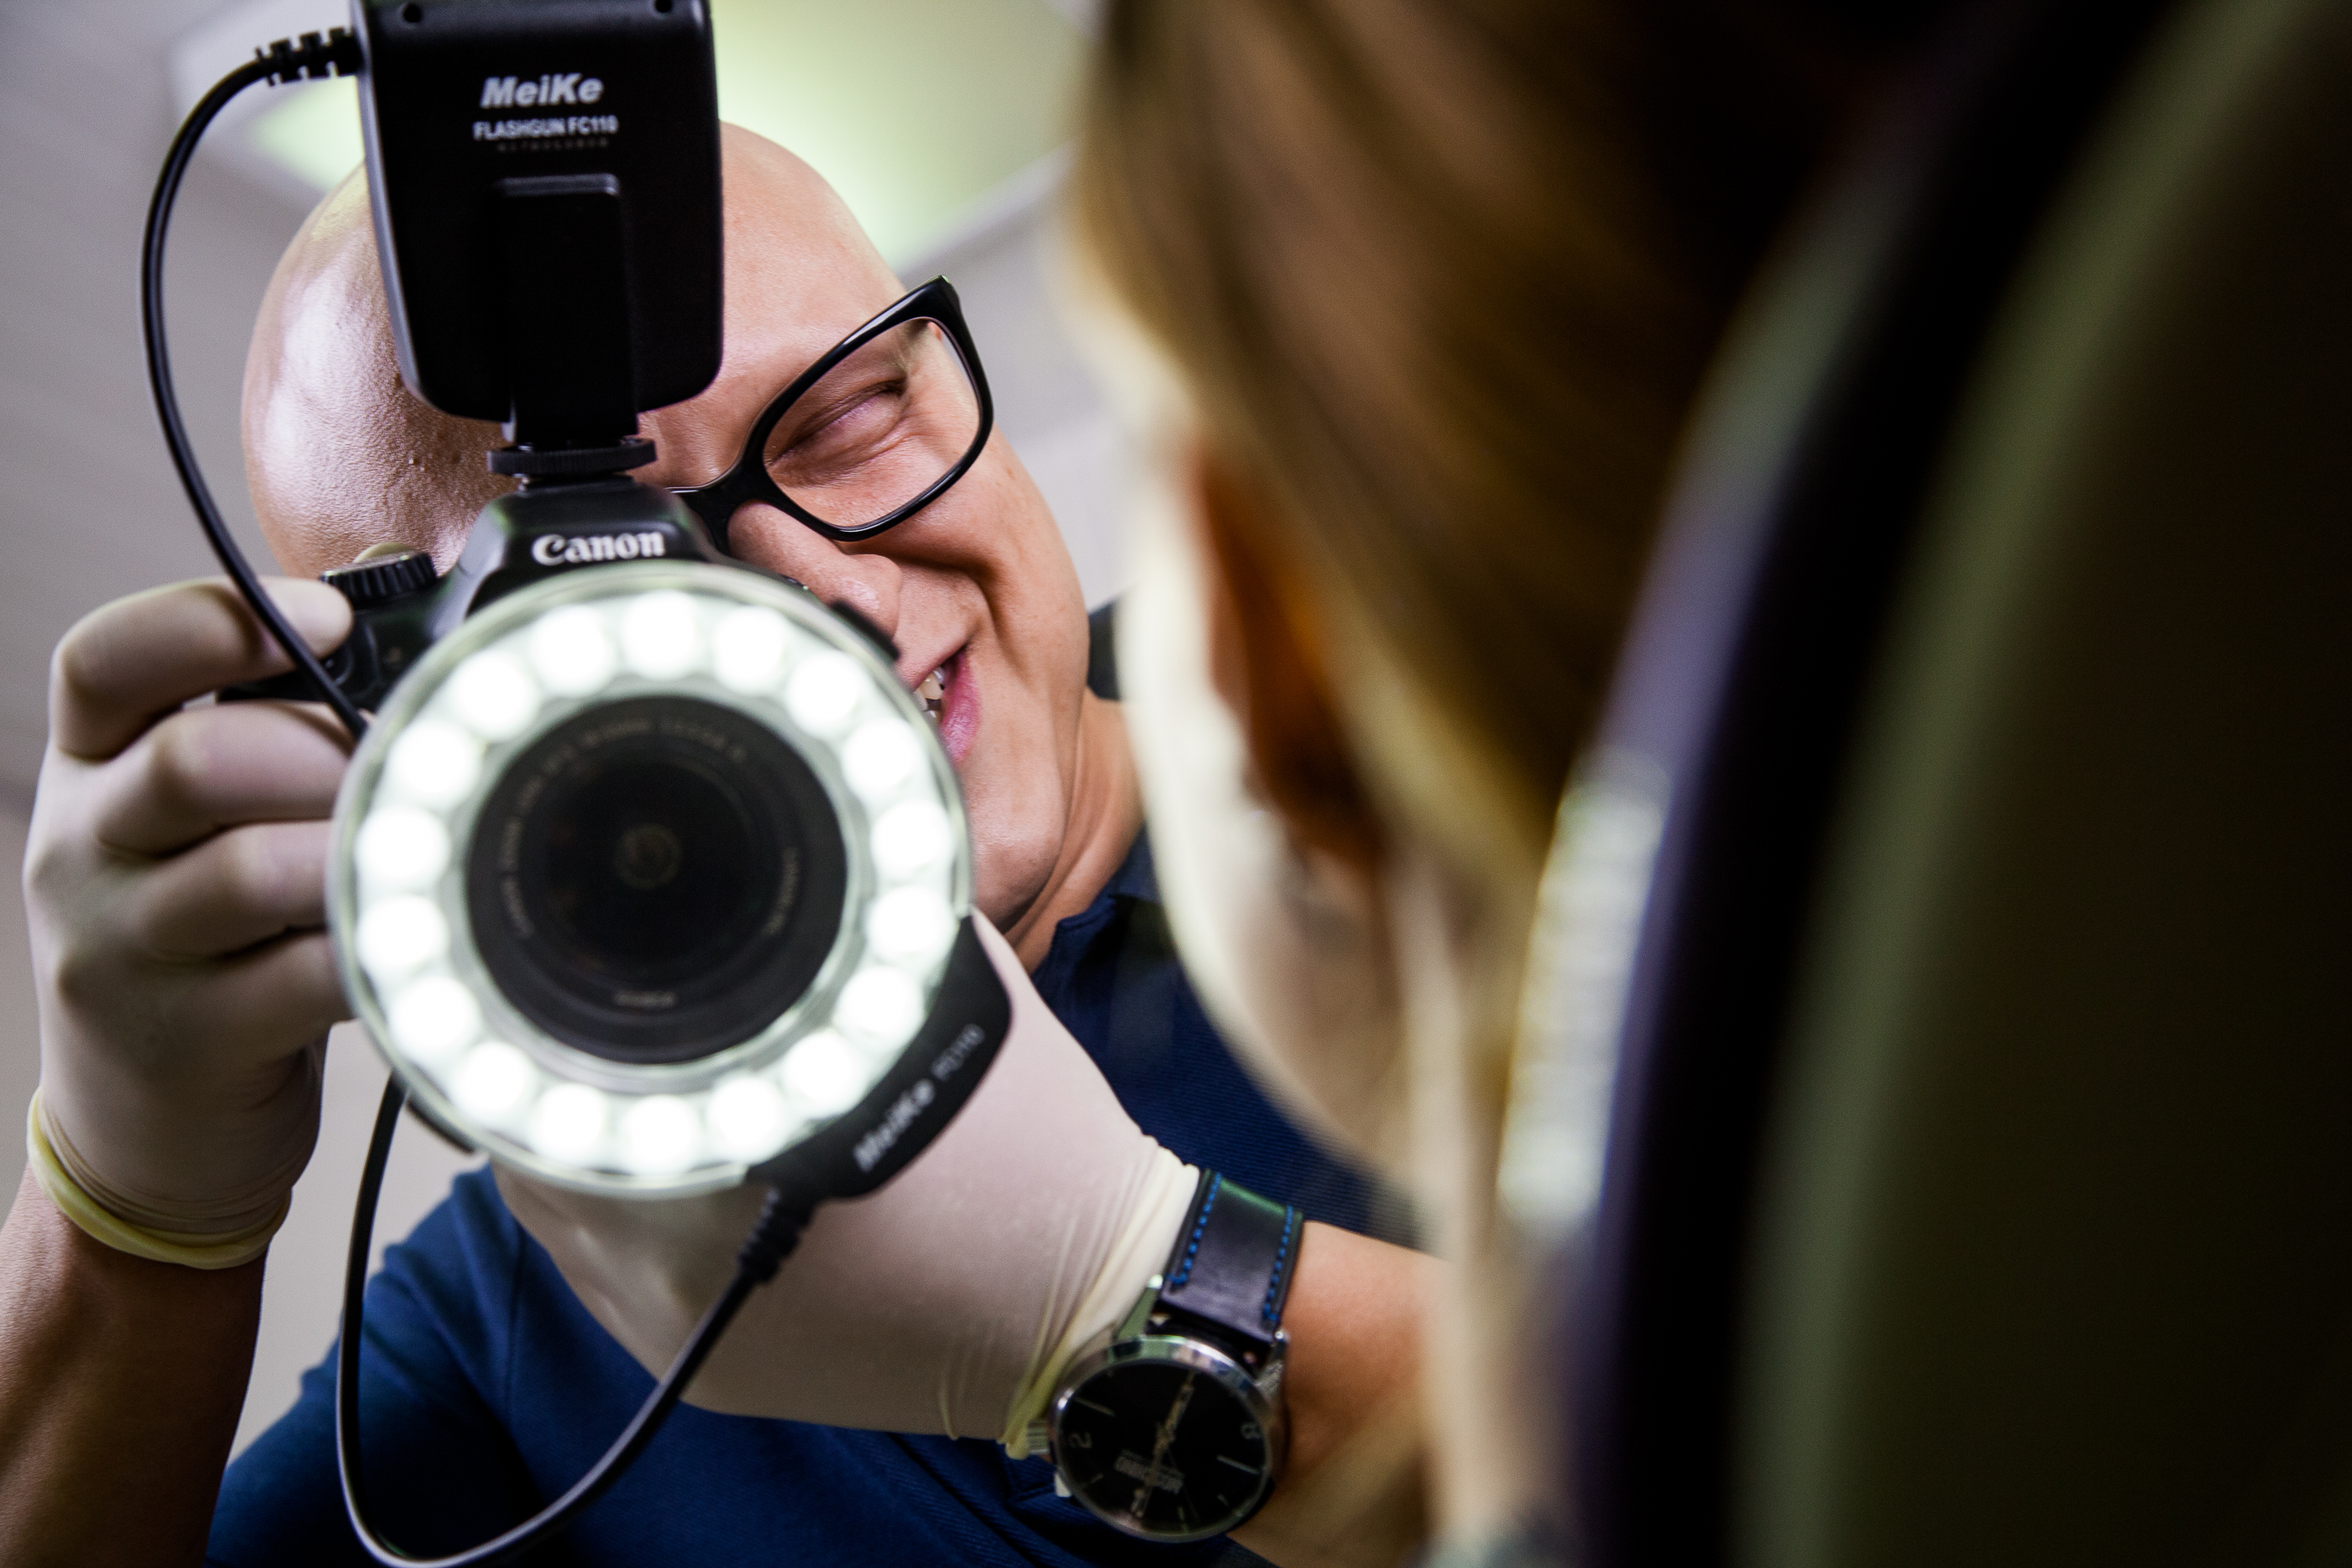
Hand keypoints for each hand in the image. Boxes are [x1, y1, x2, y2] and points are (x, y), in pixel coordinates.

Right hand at [27, 578, 353, 1247]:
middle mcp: (85, 850)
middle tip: (388, 773)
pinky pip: (303, 977)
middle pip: (194, 763)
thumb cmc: (207, 935)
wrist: (140, 1124)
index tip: (326, 617)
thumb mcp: (196, 818)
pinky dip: (375, 949)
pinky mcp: (190, 1041)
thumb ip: (269, 717)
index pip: (102, 662)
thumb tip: (398, 588)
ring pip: (252, 873)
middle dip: (318, 755)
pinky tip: (415, 937)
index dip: (208, 623)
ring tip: (406, 853)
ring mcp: (126, 952)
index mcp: (89, 769)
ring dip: (355, 855)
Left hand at [499, 915, 1198, 1441]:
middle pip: (538, 1154)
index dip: (535, 1017)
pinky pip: (609, 1278)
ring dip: (576, 1140)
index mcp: (728, 1183)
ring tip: (622, 1067)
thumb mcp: (953, 998)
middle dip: (554, 1071)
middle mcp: (677, 1283)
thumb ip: (863, 918)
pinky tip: (668, 1150)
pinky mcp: (705, 1378)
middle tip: (585, 1001)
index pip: (558, 1089)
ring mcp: (683, 1345)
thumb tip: (820, 836)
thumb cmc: (1037, 1151)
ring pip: (563, 1221)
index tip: (544, 963)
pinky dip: (618, 1207)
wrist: (1094, 1308)